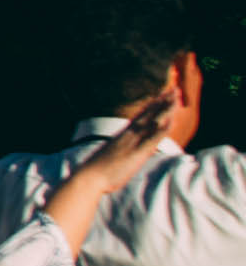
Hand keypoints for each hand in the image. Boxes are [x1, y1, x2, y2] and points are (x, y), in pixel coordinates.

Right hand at [43, 94, 174, 252]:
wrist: (89, 177)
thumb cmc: (98, 169)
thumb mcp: (111, 154)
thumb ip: (120, 147)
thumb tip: (124, 147)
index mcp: (123, 135)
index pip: (141, 116)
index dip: (153, 105)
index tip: (162, 95)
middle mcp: (128, 135)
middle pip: (149, 114)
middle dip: (162, 101)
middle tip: (174, 88)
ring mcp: (133, 142)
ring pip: (152, 122)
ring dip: (165, 109)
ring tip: (176, 97)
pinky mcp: (137, 153)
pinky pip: (151, 139)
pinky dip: (161, 129)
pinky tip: (170, 121)